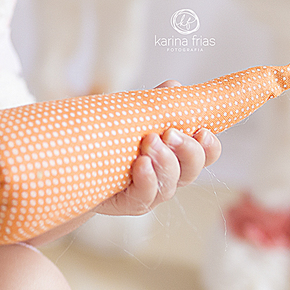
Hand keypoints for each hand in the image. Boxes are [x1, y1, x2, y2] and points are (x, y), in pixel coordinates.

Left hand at [94, 81, 221, 216]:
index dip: (210, 145)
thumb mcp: (134, 119)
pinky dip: (146, 180)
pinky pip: (144, 197)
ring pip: (169, 184)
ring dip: (164, 162)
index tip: (203, 131)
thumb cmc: (113, 140)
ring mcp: (152, 193)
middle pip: (192, 169)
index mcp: (177, 155)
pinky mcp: (130, 203)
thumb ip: (155, 106)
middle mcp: (170, 176)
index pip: (206, 154)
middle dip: (187, 151)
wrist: (80, 168)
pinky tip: (141, 164)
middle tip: (170, 133)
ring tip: (150, 142)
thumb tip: (174, 86)